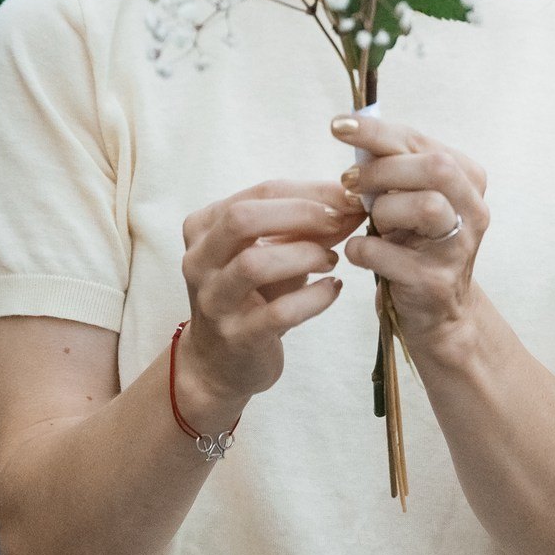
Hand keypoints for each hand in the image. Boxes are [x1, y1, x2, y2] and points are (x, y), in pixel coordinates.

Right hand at [177, 179, 366, 429]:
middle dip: (301, 214)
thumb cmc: (253, 295)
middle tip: (339, 222)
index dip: (311, 191)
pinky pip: (279, 312)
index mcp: (204, 228)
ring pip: (255, 264)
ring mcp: (214, 300)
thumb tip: (355, 203)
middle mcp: (199, 261)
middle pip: (242, 219)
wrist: (220, 363)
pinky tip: (332, 289)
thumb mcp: (274, 251)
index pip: (260, 193)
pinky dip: (314, 297)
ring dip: (305, 255)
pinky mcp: (236, 336)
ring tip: (331, 260)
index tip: (350, 197)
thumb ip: (309, 226)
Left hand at [335, 112, 490, 343]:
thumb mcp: (410, 198)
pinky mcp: (435, 281)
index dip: (377, 131)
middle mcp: (473, 211)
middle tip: (349, 181)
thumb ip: (392, 166)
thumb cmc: (415, 244)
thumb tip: (350, 130)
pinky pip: (389, 253)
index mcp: (468, 179)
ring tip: (369, 221)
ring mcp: (459, 247)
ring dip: (382, 210)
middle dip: (382, 170)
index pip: (422, 141)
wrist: (436, 311)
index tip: (337, 125)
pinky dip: (363, 249)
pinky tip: (360, 252)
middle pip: (435, 168)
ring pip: (425, 206)